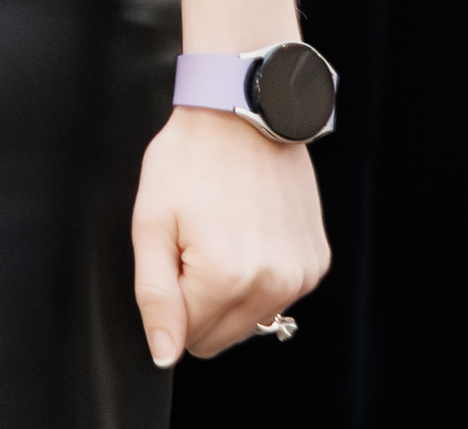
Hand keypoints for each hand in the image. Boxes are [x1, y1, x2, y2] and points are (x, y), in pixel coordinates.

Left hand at [130, 109, 325, 362]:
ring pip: (251, 319)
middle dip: (198, 301)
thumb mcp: (150, 223)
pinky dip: (257, 276)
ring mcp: (302, 276)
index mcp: (228, 279)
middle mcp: (274, 286)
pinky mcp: (317, 263)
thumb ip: (155, 297)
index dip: (170, 298)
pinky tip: (246, 231)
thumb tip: (164, 354)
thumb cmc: (189, 159)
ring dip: (228, 290)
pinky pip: (278, 295)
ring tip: (220, 233)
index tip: (172, 253)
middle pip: (222, 336)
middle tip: (192, 244)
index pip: (188, 337)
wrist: (243, 114)